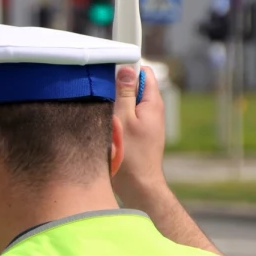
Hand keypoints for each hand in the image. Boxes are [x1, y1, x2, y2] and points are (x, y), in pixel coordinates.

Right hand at [111, 65, 167, 207]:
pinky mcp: (137, 135)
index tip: (109, 73)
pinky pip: (125, 118)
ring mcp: (145, 124)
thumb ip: (124, 93)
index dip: (126, 69)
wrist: (138, 187)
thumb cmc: (131, 155)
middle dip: (116, 89)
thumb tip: (126, 69)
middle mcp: (152, 111)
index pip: (143, 72)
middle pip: (133, 87)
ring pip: (127, 104)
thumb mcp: (123, 119)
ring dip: (113, 107)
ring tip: (104, 118)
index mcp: (152, 103)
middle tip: (103, 98)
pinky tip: (106, 130)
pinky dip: (114, 120)